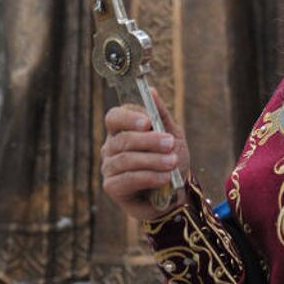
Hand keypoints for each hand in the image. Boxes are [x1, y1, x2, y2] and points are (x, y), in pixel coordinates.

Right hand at [101, 89, 190, 221]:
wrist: (174, 192)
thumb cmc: (170, 159)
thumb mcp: (172, 134)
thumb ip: (161, 114)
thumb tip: (151, 91)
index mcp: (121, 129)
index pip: (114, 117)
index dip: (128, 118)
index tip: (147, 122)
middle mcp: (110, 147)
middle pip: (123, 139)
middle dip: (149, 141)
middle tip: (170, 143)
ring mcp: (109, 167)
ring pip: (126, 159)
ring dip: (153, 160)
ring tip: (172, 162)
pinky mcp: (112, 187)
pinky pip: (128, 179)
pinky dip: (149, 177)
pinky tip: (164, 177)